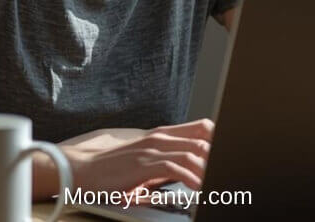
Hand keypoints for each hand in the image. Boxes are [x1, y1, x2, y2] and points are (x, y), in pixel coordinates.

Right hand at [32, 118, 213, 198]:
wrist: (83, 171)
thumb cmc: (114, 170)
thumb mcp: (145, 161)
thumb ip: (168, 161)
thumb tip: (192, 171)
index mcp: (162, 135)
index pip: (202, 128)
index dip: (219, 138)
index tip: (231, 149)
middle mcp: (160, 138)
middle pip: (203, 139)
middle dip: (219, 154)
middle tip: (231, 167)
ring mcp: (152, 150)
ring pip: (192, 154)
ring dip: (209, 169)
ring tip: (220, 180)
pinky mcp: (144, 165)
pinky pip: (175, 169)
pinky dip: (191, 178)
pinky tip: (199, 187)